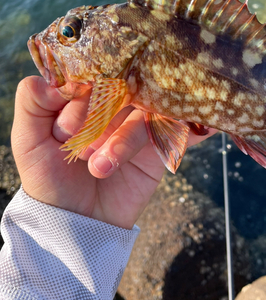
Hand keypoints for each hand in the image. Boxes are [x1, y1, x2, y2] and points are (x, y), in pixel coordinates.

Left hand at [11, 76, 215, 228]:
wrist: (77, 224)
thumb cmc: (50, 180)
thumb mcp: (29, 142)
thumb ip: (32, 104)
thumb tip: (50, 77)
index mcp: (86, 96)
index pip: (92, 75)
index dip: (80, 98)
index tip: (64, 131)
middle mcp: (116, 103)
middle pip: (123, 88)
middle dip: (101, 118)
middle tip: (80, 152)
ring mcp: (140, 123)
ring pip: (145, 113)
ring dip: (124, 139)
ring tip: (99, 168)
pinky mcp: (161, 146)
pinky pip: (180, 131)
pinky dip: (195, 126)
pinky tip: (203, 127)